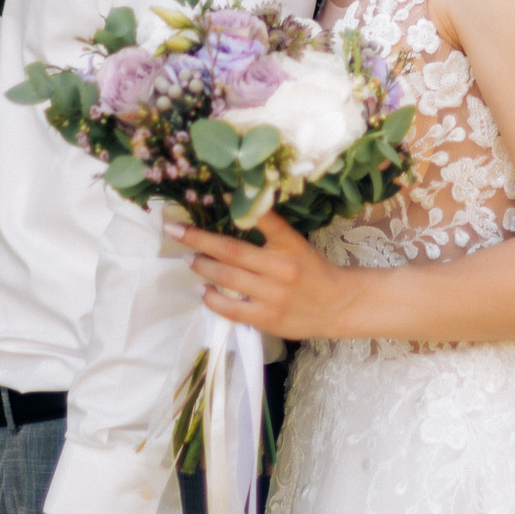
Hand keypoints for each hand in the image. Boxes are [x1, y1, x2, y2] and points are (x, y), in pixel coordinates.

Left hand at [174, 210, 363, 340]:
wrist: (339, 305)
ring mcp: (274, 295)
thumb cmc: (313, 270)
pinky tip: (202, 289)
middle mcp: (282, 267)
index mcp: (290, 244)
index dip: (237, 206)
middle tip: (175, 230)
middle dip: (198, 239)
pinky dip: (212, 298)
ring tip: (188, 258)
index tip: (213, 195)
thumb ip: (270, 231)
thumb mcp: (297, 243)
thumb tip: (236, 213)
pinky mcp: (268, 318)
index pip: (262, 219)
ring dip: (202, 266)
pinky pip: (231, 308)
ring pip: (227, 278)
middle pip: (232, 250)